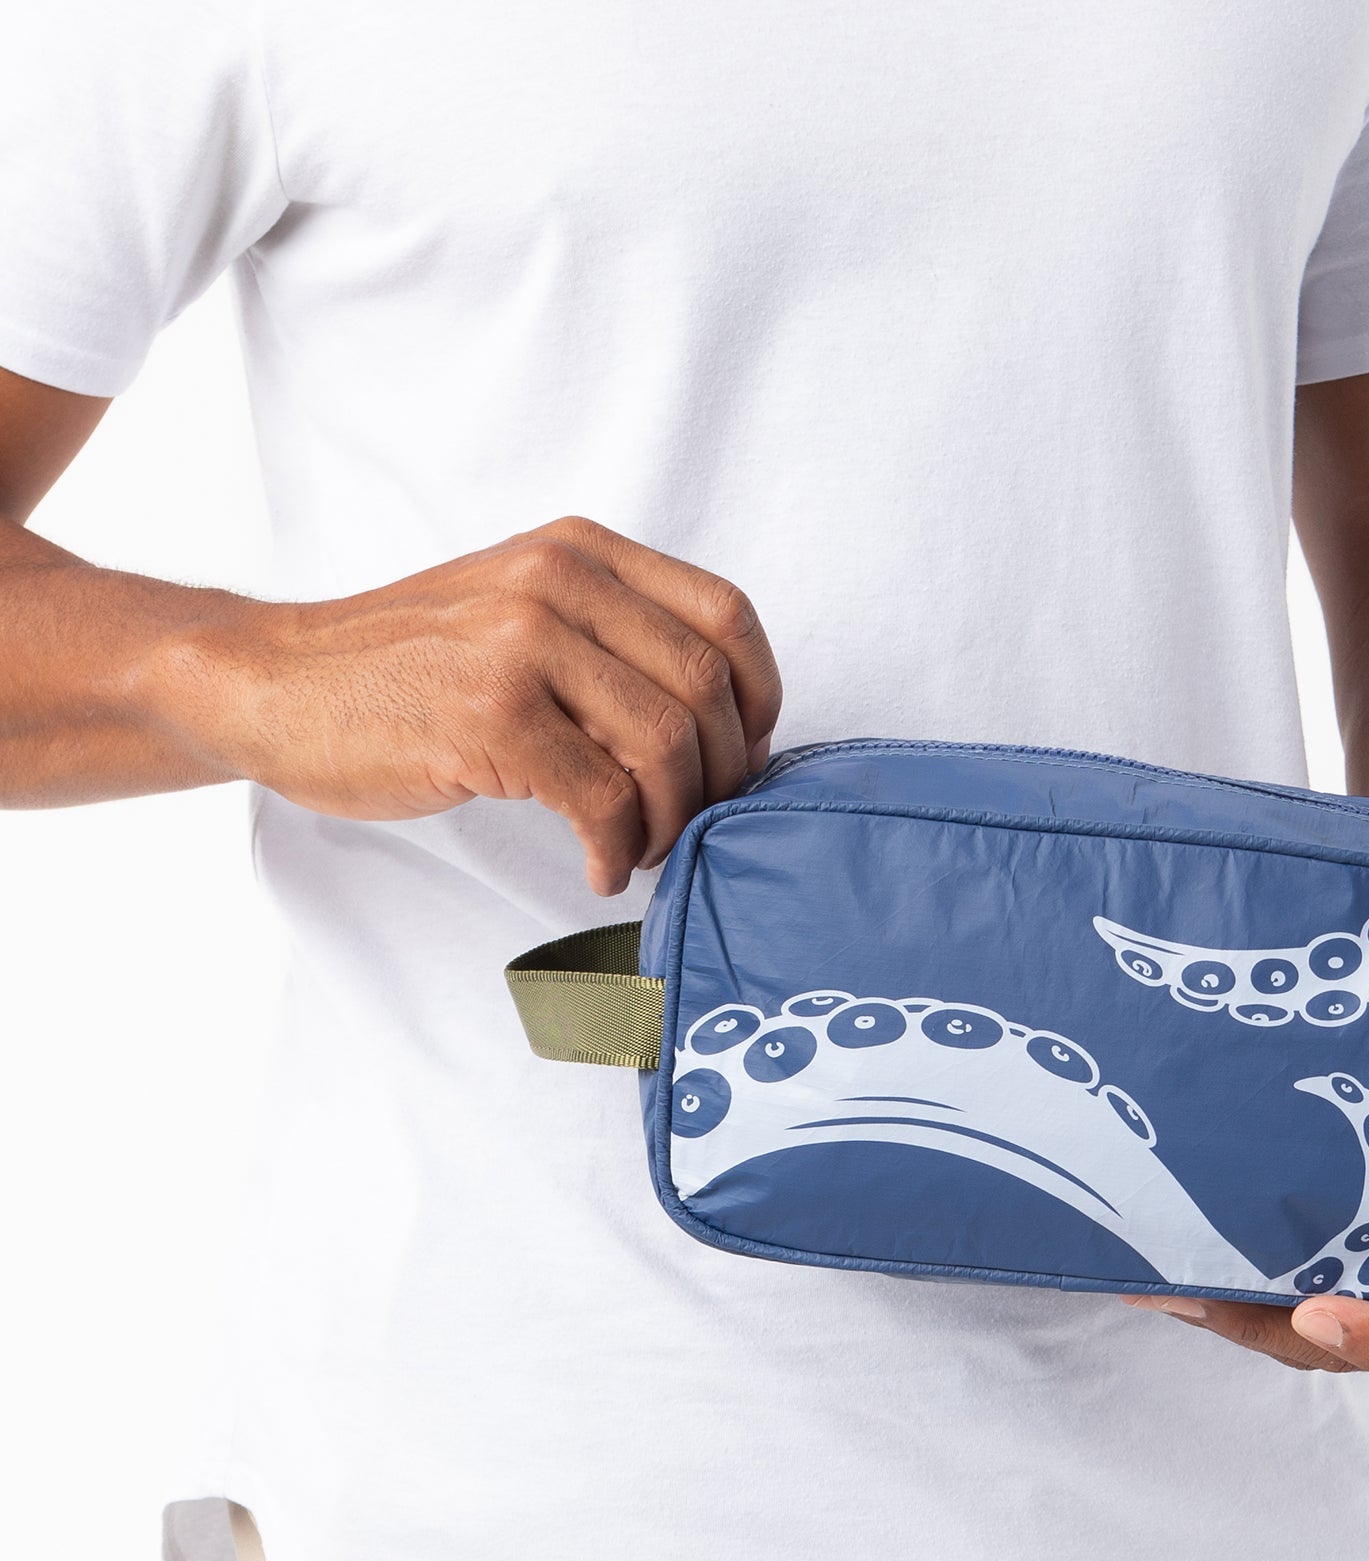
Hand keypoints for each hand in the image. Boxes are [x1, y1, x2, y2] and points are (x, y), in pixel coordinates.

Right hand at [163, 516, 781, 894]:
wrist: (277, 683)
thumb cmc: (406, 668)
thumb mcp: (520, 611)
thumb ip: (611, 642)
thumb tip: (723, 727)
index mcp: (581, 552)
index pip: (727, 617)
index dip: (759, 701)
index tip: (741, 757)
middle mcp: (559, 582)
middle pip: (708, 689)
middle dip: (720, 777)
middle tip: (693, 824)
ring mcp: (523, 644)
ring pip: (666, 746)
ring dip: (672, 822)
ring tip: (640, 850)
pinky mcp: (491, 716)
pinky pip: (604, 799)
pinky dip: (618, 850)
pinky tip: (600, 868)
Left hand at [1125, 1068, 1368, 1380]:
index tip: (1318, 1314)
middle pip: (1353, 1345)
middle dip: (1266, 1327)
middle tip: (1185, 1291)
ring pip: (1311, 1325)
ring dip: (1233, 1306)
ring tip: (1154, 1276)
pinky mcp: (1366, 1270)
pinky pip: (1299, 1283)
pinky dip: (1241, 1271)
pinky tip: (1176, 1245)